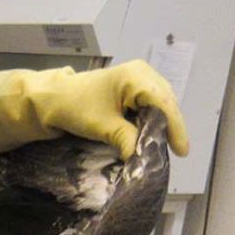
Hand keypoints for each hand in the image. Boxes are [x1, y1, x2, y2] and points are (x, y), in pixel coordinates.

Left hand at [0, 60, 189, 159]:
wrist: (52, 99)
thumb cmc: (75, 107)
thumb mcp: (102, 127)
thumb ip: (127, 140)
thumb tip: (144, 161)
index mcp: (136, 76)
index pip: (164, 103)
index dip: (175, 128)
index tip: (181, 151)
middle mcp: (141, 73)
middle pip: (165, 103)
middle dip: (169, 128)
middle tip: (173, 153)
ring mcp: (138, 79)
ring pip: (160, 104)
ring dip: (161, 125)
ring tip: (164, 147)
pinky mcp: (132, 88)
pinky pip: (149, 105)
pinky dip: (152, 121)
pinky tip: (151, 136)